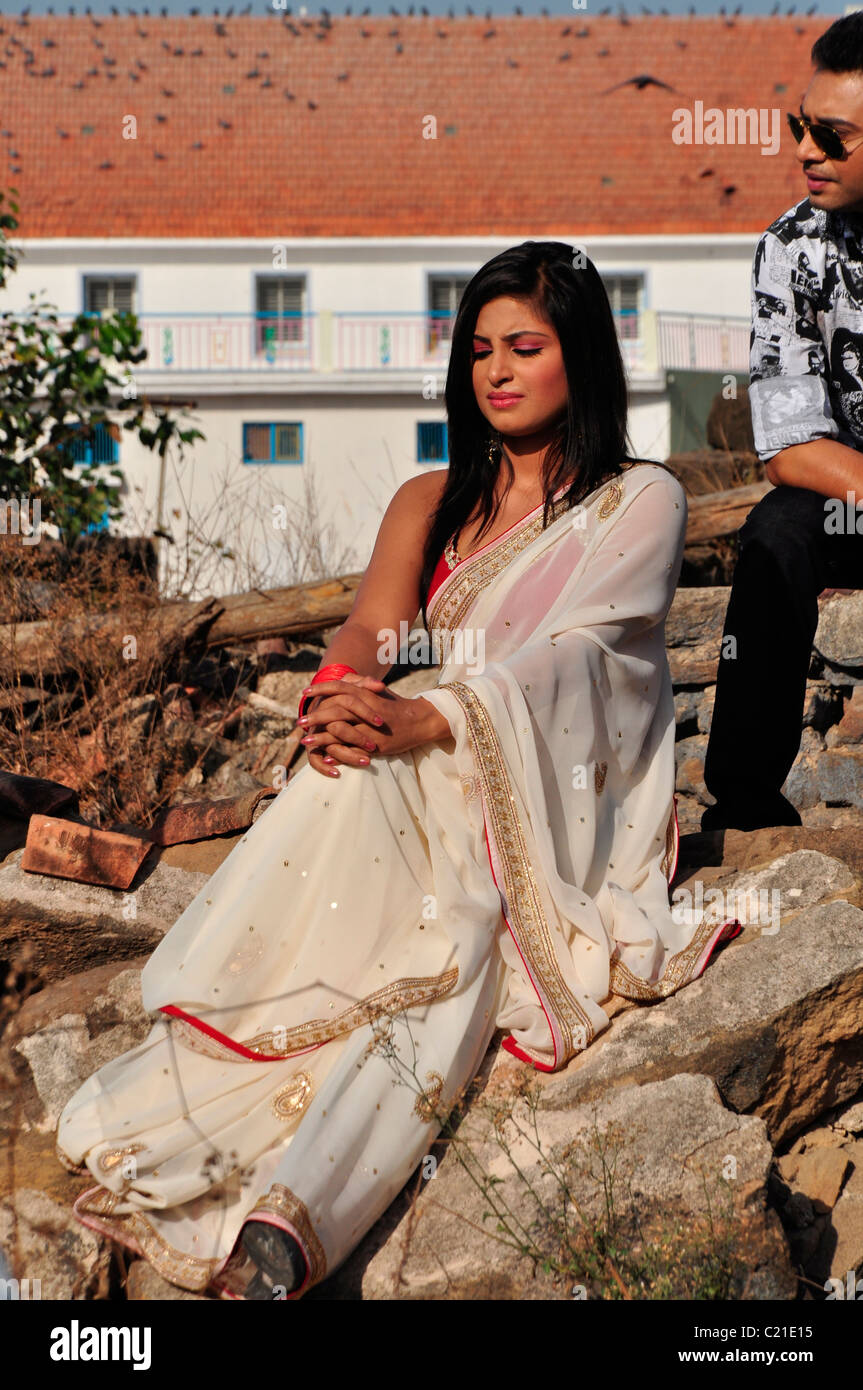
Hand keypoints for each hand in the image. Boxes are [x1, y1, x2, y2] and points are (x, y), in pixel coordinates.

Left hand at [297, 679, 450, 776]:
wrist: (420, 721)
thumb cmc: (395, 705)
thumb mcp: (377, 691)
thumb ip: (359, 684)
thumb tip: (338, 680)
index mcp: (367, 693)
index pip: (339, 687)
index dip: (321, 689)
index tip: (305, 693)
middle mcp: (367, 709)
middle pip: (335, 709)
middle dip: (315, 716)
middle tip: (300, 722)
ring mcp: (371, 728)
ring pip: (341, 730)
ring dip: (321, 736)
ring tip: (306, 741)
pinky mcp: (376, 744)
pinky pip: (353, 748)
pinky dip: (337, 752)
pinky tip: (324, 755)